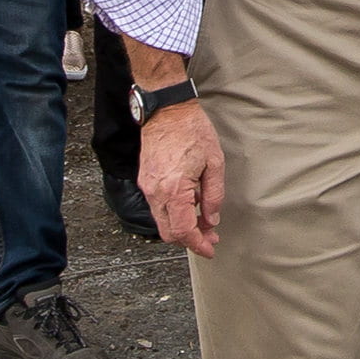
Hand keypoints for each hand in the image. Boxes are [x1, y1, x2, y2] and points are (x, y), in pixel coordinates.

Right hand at [139, 98, 226, 257]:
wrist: (166, 109)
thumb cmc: (191, 130)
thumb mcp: (214, 163)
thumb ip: (214, 196)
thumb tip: (211, 219)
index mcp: (173, 189)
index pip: (183, 230)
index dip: (198, 245)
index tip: (210, 249)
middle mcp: (155, 192)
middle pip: (169, 232)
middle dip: (190, 240)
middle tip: (209, 237)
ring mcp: (147, 186)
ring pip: (162, 221)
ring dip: (181, 227)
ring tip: (203, 220)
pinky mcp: (145, 180)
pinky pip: (157, 207)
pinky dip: (173, 213)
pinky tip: (190, 204)